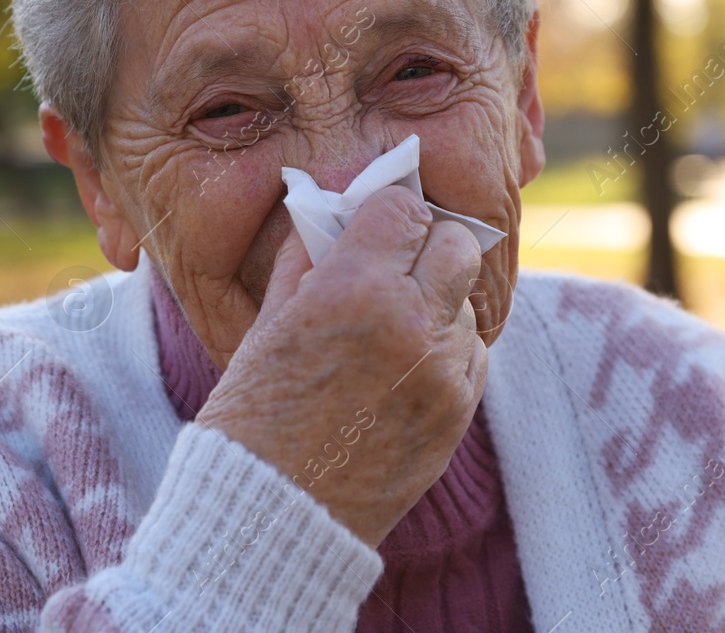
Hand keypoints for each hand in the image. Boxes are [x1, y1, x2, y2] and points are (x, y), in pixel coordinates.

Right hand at [196, 185, 485, 546]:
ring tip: (390, 328)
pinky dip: (446, 350)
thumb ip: (306, 260)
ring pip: (467, 302)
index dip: (386, 212)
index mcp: (353, 288)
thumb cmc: (251, 418)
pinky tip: (403, 366)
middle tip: (395, 264)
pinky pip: (472, 355)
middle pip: (457, 244)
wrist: (271, 516)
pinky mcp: (457, 415)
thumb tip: (330, 215)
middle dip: (426, 246)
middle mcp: (410, 323)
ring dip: (437, 303)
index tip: (372, 225)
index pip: (403, 208)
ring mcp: (442, 373)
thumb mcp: (267, 323)